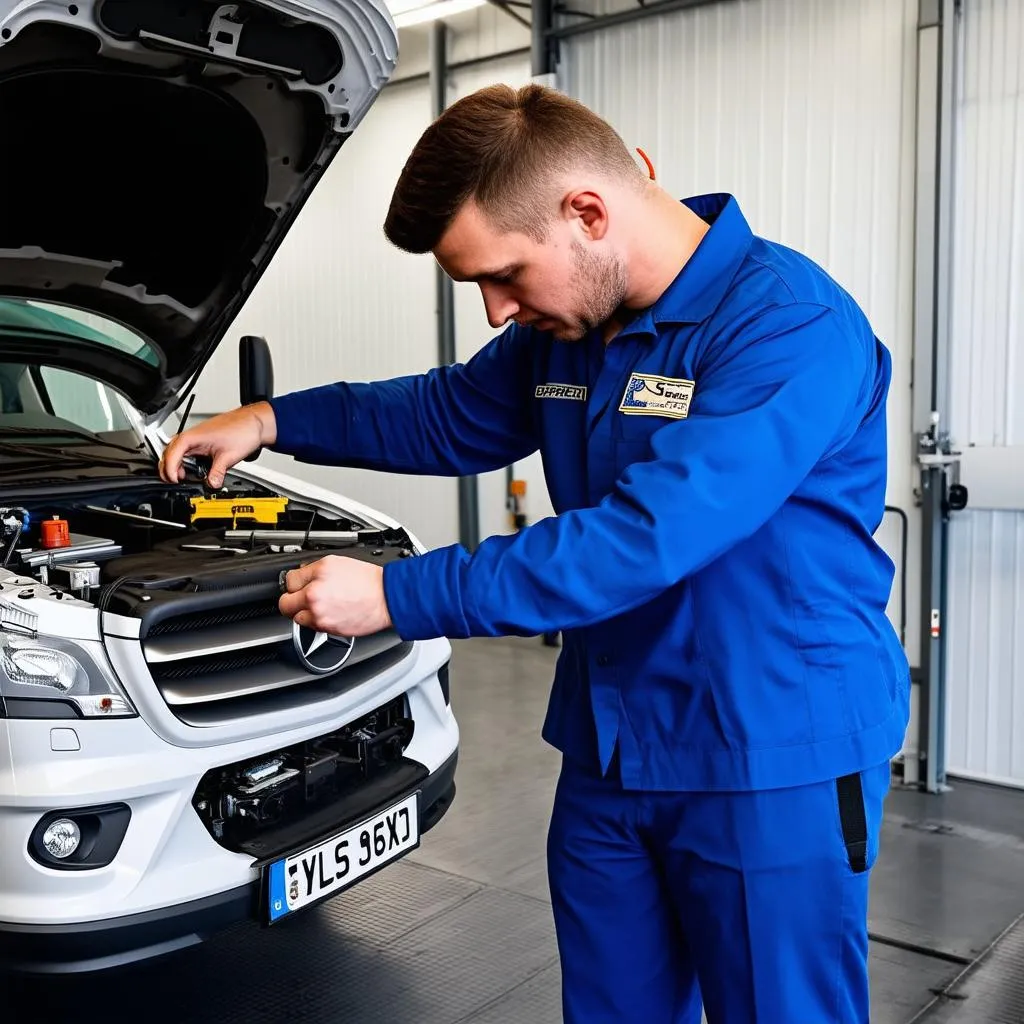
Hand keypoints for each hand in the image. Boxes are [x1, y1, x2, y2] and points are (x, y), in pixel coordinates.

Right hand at [160, 402, 276, 488]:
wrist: (255, 423)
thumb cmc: (242, 430)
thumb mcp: (228, 457)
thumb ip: (217, 473)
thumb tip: (211, 484)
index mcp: (191, 437)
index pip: (171, 455)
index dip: (170, 470)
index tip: (175, 481)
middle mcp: (191, 436)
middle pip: (169, 454)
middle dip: (169, 469)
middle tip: (176, 482)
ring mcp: (196, 438)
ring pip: (177, 453)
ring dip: (178, 466)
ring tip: (185, 478)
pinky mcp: (202, 442)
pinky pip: (188, 453)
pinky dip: (187, 463)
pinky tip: (195, 471)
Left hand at [279, 555, 391, 636]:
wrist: (386, 598)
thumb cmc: (367, 580)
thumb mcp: (336, 562)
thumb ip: (313, 569)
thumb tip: (301, 574)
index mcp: (316, 580)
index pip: (289, 581)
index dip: (295, 581)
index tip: (299, 583)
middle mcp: (314, 600)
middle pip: (285, 605)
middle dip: (291, 600)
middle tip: (299, 597)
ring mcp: (320, 618)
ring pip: (298, 618)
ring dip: (305, 612)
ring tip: (321, 604)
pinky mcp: (328, 630)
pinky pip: (314, 626)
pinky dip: (318, 620)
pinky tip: (332, 611)